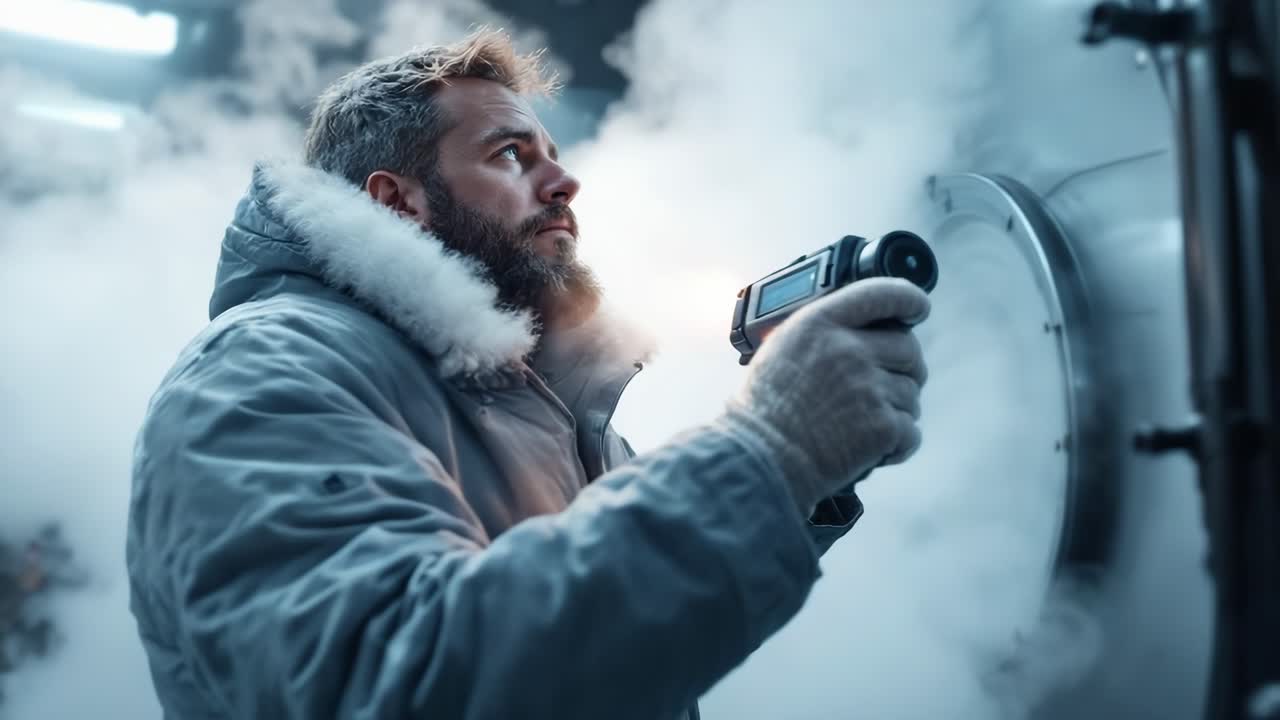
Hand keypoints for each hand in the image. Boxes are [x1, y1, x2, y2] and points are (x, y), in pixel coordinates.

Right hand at [723, 277, 929, 514]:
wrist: (760, 459)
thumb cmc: (764, 411)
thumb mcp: (781, 350)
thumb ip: (821, 333)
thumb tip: (864, 332)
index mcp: (819, 323)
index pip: (880, 293)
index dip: (909, 299)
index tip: (919, 309)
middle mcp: (847, 349)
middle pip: (908, 347)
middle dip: (907, 367)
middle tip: (891, 385)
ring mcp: (867, 387)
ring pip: (912, 393)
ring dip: (898, 410)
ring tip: (865, 425)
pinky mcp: (881, 426)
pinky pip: (912, 431)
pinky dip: (899, 444)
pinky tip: (875, 449)